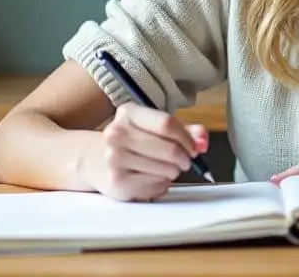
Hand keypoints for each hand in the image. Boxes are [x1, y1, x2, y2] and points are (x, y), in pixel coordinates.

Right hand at [81, 103, 207, 200]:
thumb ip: (185, 131)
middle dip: (185, 159)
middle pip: (169, 149)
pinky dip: (162, 184)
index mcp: (128, 113)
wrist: (96, 160)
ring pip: (165, 169)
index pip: (167, 123)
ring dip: (173, 172)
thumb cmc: (134, 142)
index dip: (188, 138)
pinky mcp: (117, 181)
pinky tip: (153, 178)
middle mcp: (117, 133)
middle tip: (185, 162)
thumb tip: (202, 140)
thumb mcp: (156, 128)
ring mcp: (114, 158)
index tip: (194, 147)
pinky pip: (156, 185)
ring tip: (166, 169)